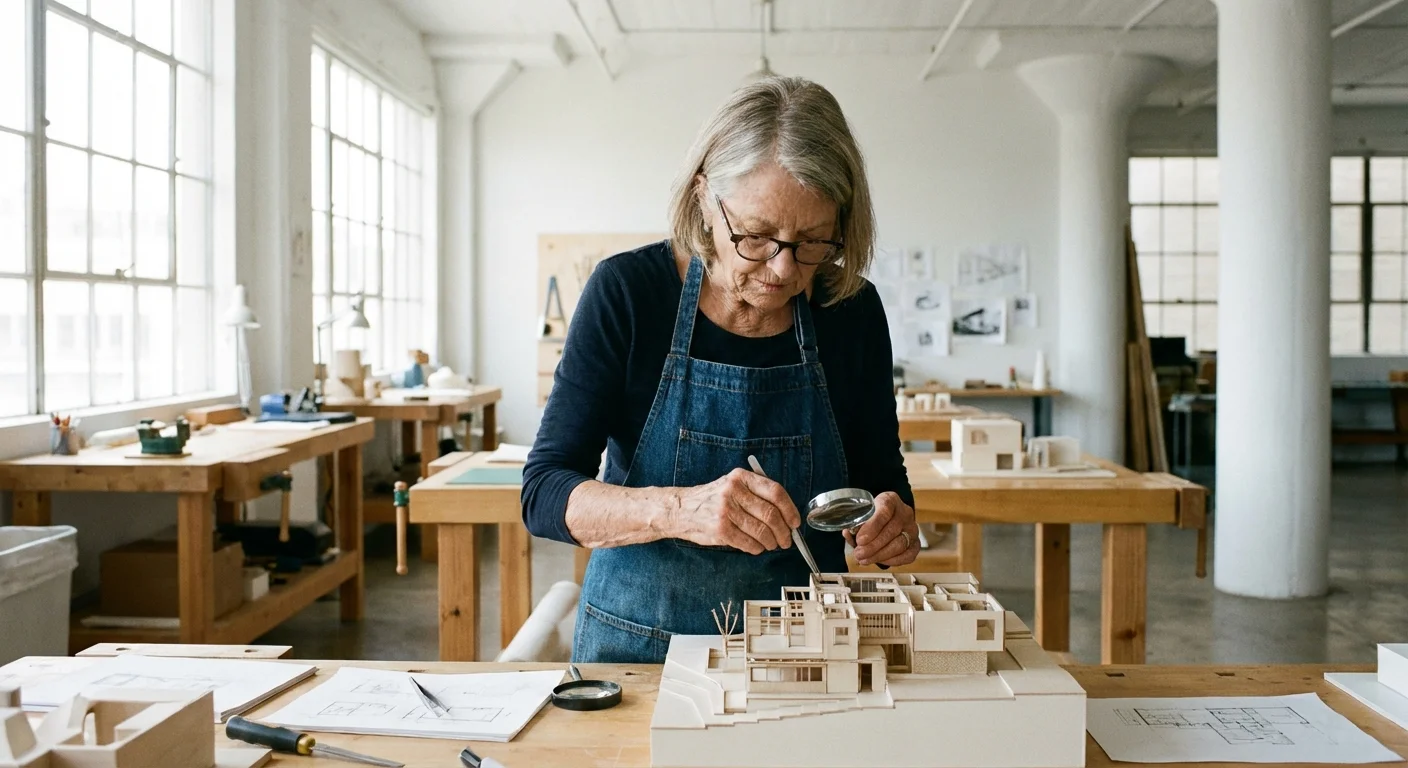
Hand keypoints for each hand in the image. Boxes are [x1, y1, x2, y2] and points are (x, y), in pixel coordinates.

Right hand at [669, 469, 800, 554]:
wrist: (681, 510)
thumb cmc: (711, 500)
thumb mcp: (732, 485)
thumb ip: (756, 494)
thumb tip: (785, 516)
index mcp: (740, 477)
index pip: (775, 492)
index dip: (790, 509)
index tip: (795, 522)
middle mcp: (733, 491)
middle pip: (771, 514)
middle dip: (784, 531)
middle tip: (787, 540)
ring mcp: (726, 510)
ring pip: (762, 531)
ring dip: (771, 542)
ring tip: (772, 545)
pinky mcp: (720, 529)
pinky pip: (748, 543)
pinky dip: (757, 548)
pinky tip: (757, 547)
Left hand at [845, 492, 918, 566]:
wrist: (887, 518)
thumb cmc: (872, 516)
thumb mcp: (862, 513)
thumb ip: (855, 523)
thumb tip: (848, 533)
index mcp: (891, 500)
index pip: (884, 511)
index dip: (872, 527)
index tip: (860, 539)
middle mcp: (905, 513)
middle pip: (892, 531)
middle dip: (873, 546)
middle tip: (859, 553)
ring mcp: (912, 528)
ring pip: (900, 544)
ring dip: (880, 555)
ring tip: (864, 559)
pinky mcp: (916, 543)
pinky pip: (908, 555)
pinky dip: (892, 561)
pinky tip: (879, 560)